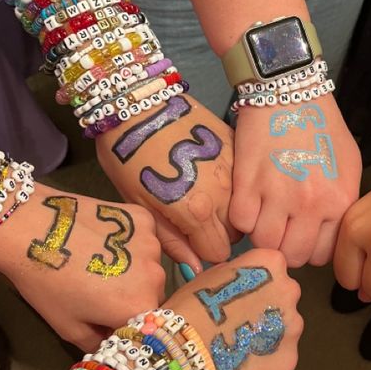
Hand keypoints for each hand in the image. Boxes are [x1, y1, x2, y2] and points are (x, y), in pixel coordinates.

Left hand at [0, 184, 164, 350]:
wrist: (30, 229)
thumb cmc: (47, 284)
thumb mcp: (69, 327)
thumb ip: (99, 343)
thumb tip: (111, 343)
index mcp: (140, 307)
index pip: (146, 325)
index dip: (126, 323)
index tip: (105, 318)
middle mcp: (156, 276)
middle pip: (151, 293)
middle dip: (132, 296)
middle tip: (100, 289)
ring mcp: (152, 243)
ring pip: (148, 263)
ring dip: (133, 266)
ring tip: (100, 260)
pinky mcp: (143, 217)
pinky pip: (144, 236)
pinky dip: (130, 240)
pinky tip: (106, 238)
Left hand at [96, 94, 240, 265]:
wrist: (139, 103)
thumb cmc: (128, 155)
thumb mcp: (140, 204)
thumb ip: (172, 240)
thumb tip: (196, 267)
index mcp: (197, 211)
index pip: (219, 253)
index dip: (204, 252)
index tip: (191, 243)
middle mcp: (223, 193)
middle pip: (236, 232)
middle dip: (218, 233)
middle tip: (194, 220)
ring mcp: (233, 169)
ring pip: (242, 207)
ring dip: (227, 209)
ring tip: (201, 194)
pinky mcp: (235, 148)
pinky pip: (242, 180)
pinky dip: (232, 184)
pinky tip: (208, 173)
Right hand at [163, 248, 303, 369]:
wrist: (184, 351)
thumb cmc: (190, 308)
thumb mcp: (212, 275)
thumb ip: (239, 273)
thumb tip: (246, 282)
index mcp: (271, 263)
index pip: (275, 268)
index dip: (257, 283)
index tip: (241, 296)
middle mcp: (290, 290)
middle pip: (284, 297)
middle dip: (267, 308)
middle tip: (239, 322)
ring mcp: (293, 326)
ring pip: (285, 328)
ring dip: (267, 334)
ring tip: (238, 346)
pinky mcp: (290, 357)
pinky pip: (282, 356)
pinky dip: (267, 360)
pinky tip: (244, 363)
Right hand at [229, 95, 360, 267]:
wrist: (288, 91)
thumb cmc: (320, 126)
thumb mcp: (347, 166)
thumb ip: (340, 204)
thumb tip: (326, 234)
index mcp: (339, 201)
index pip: (322, 254)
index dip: (309, 247)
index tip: (301, 234)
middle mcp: (311, 203)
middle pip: (292, 256)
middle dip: (285, 246)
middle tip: (280, 228)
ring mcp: (277, 194)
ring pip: (264, 243)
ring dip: (262, 232)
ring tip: (263, 214)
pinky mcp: (247, 182)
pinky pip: (241, 222)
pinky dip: (241, 217)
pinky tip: (248, 201)